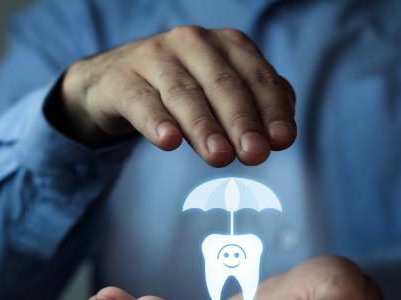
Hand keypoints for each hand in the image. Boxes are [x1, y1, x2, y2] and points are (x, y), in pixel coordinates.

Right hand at [60, 26, 295, 165]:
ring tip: (219, 156)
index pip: (258, 79)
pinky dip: (155, 120)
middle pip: (223, 84)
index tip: (281, 141)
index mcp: (227, 46)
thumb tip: (282, 133)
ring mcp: (154, 57)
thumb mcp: (224, 93)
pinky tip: (168, 141)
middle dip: (242, 121)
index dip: (272, 110)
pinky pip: (141, 100)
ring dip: (204, 126)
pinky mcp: (121, 78)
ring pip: (184, 93)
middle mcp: (193, 43)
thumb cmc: (186, 89)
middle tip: (255, 154)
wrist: (119, 81)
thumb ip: (257, 106)